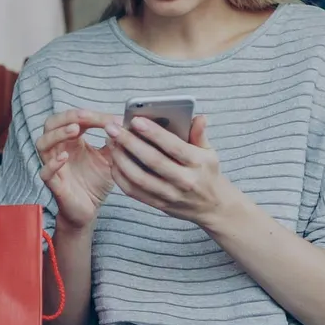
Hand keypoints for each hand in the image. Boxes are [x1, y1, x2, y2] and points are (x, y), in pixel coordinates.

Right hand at [37, 109, 116, 228]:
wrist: (90, 209)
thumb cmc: (94, 182)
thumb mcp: (109, 159)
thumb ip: (114, 142)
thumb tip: (125, 124)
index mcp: (71, 140)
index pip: (73, 119)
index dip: (90, 115)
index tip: (112, 119)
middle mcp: (58, 149)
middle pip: (51, 124)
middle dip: (67, 117)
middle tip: (86, 116)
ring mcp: (53, 165)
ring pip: (43, 143)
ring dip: (57, 134)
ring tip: (74, 130)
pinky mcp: (53, 184)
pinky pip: (45, 172)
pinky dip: (52, 163)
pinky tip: (64, 158)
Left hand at [106, 114, 233, 226]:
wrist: (213, 207)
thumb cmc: (207, 173)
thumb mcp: (209, 152)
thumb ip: (199, 134)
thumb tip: (198, 117)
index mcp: (198, 163)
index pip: (173, 146)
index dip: (154, 133)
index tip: (135, 120)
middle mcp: (184, 180)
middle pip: (152, 160)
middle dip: (129, 142)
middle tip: (112, 128)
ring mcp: (170, 195)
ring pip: (139, 177)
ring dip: (121, 159)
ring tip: (110, 142)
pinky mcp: (159, 205)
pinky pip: (134, 191)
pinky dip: (120, 177)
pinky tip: (113, 162)